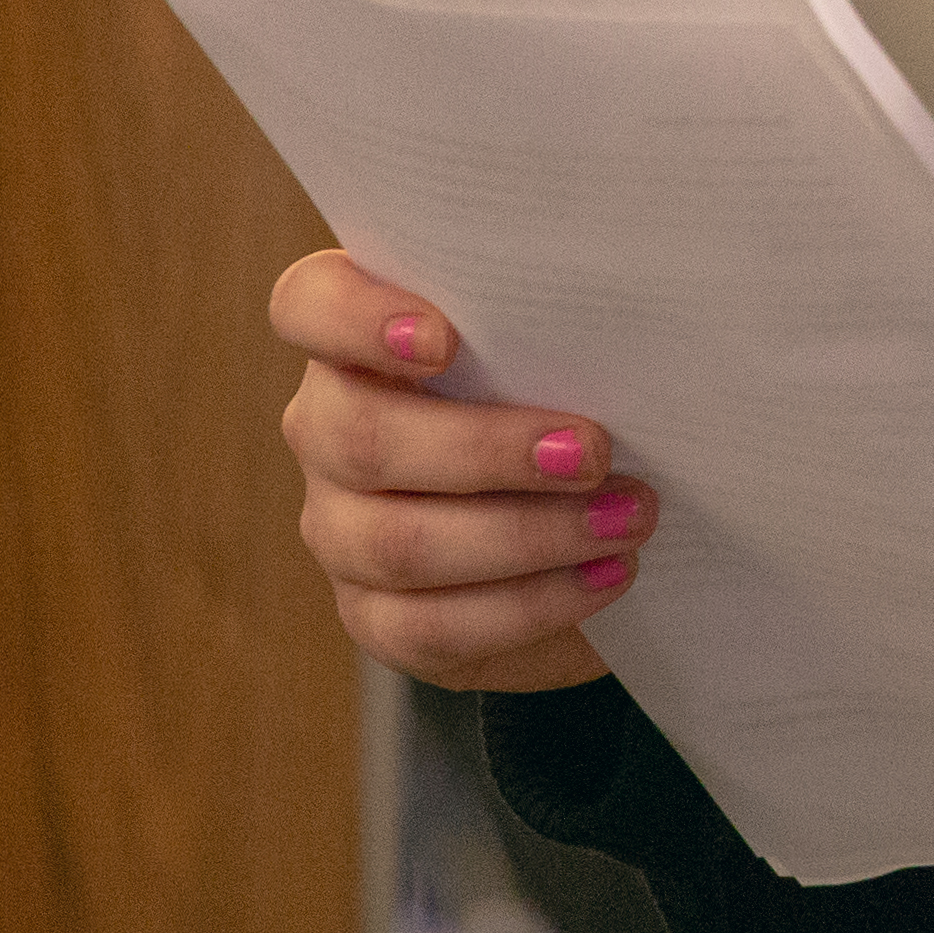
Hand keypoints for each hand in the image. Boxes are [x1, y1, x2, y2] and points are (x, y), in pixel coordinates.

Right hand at [270, 246, 649, 691]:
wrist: (588, 534)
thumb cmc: (572, 408)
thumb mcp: (563, 357)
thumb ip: (555, 331)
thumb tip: (621, 327)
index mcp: (362, 341)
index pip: (308, 306)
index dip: (354, 319)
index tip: (441, 339)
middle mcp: (330, 431)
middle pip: (359, 437)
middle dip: (485, 449)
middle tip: (590, 451)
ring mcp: (341, 529)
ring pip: (398, 543)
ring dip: (527, 535)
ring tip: (625, 520)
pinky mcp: (376, 617)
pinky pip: (431, 626)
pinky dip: (531, 603)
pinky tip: (605, 575)